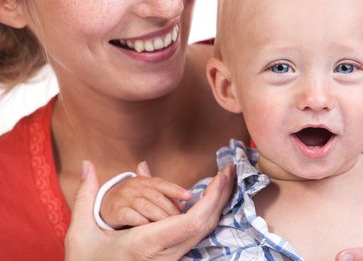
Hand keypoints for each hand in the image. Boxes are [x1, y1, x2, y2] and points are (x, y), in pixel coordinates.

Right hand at [65, 160, 234, 260]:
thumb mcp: (79, 232)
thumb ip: (86, 197)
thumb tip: (87, 165)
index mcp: (145, 246)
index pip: (192, 222)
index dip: (212, 199)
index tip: (222, 176)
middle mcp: (164, 255)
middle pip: (205, 225)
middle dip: (222, 196)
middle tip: (231, 171)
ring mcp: (170, 260)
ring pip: (204, 232)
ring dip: (218, 205)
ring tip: (225, 180)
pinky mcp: (171, 260)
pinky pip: (196, 236)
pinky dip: (208, 215)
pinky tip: (211, 200)